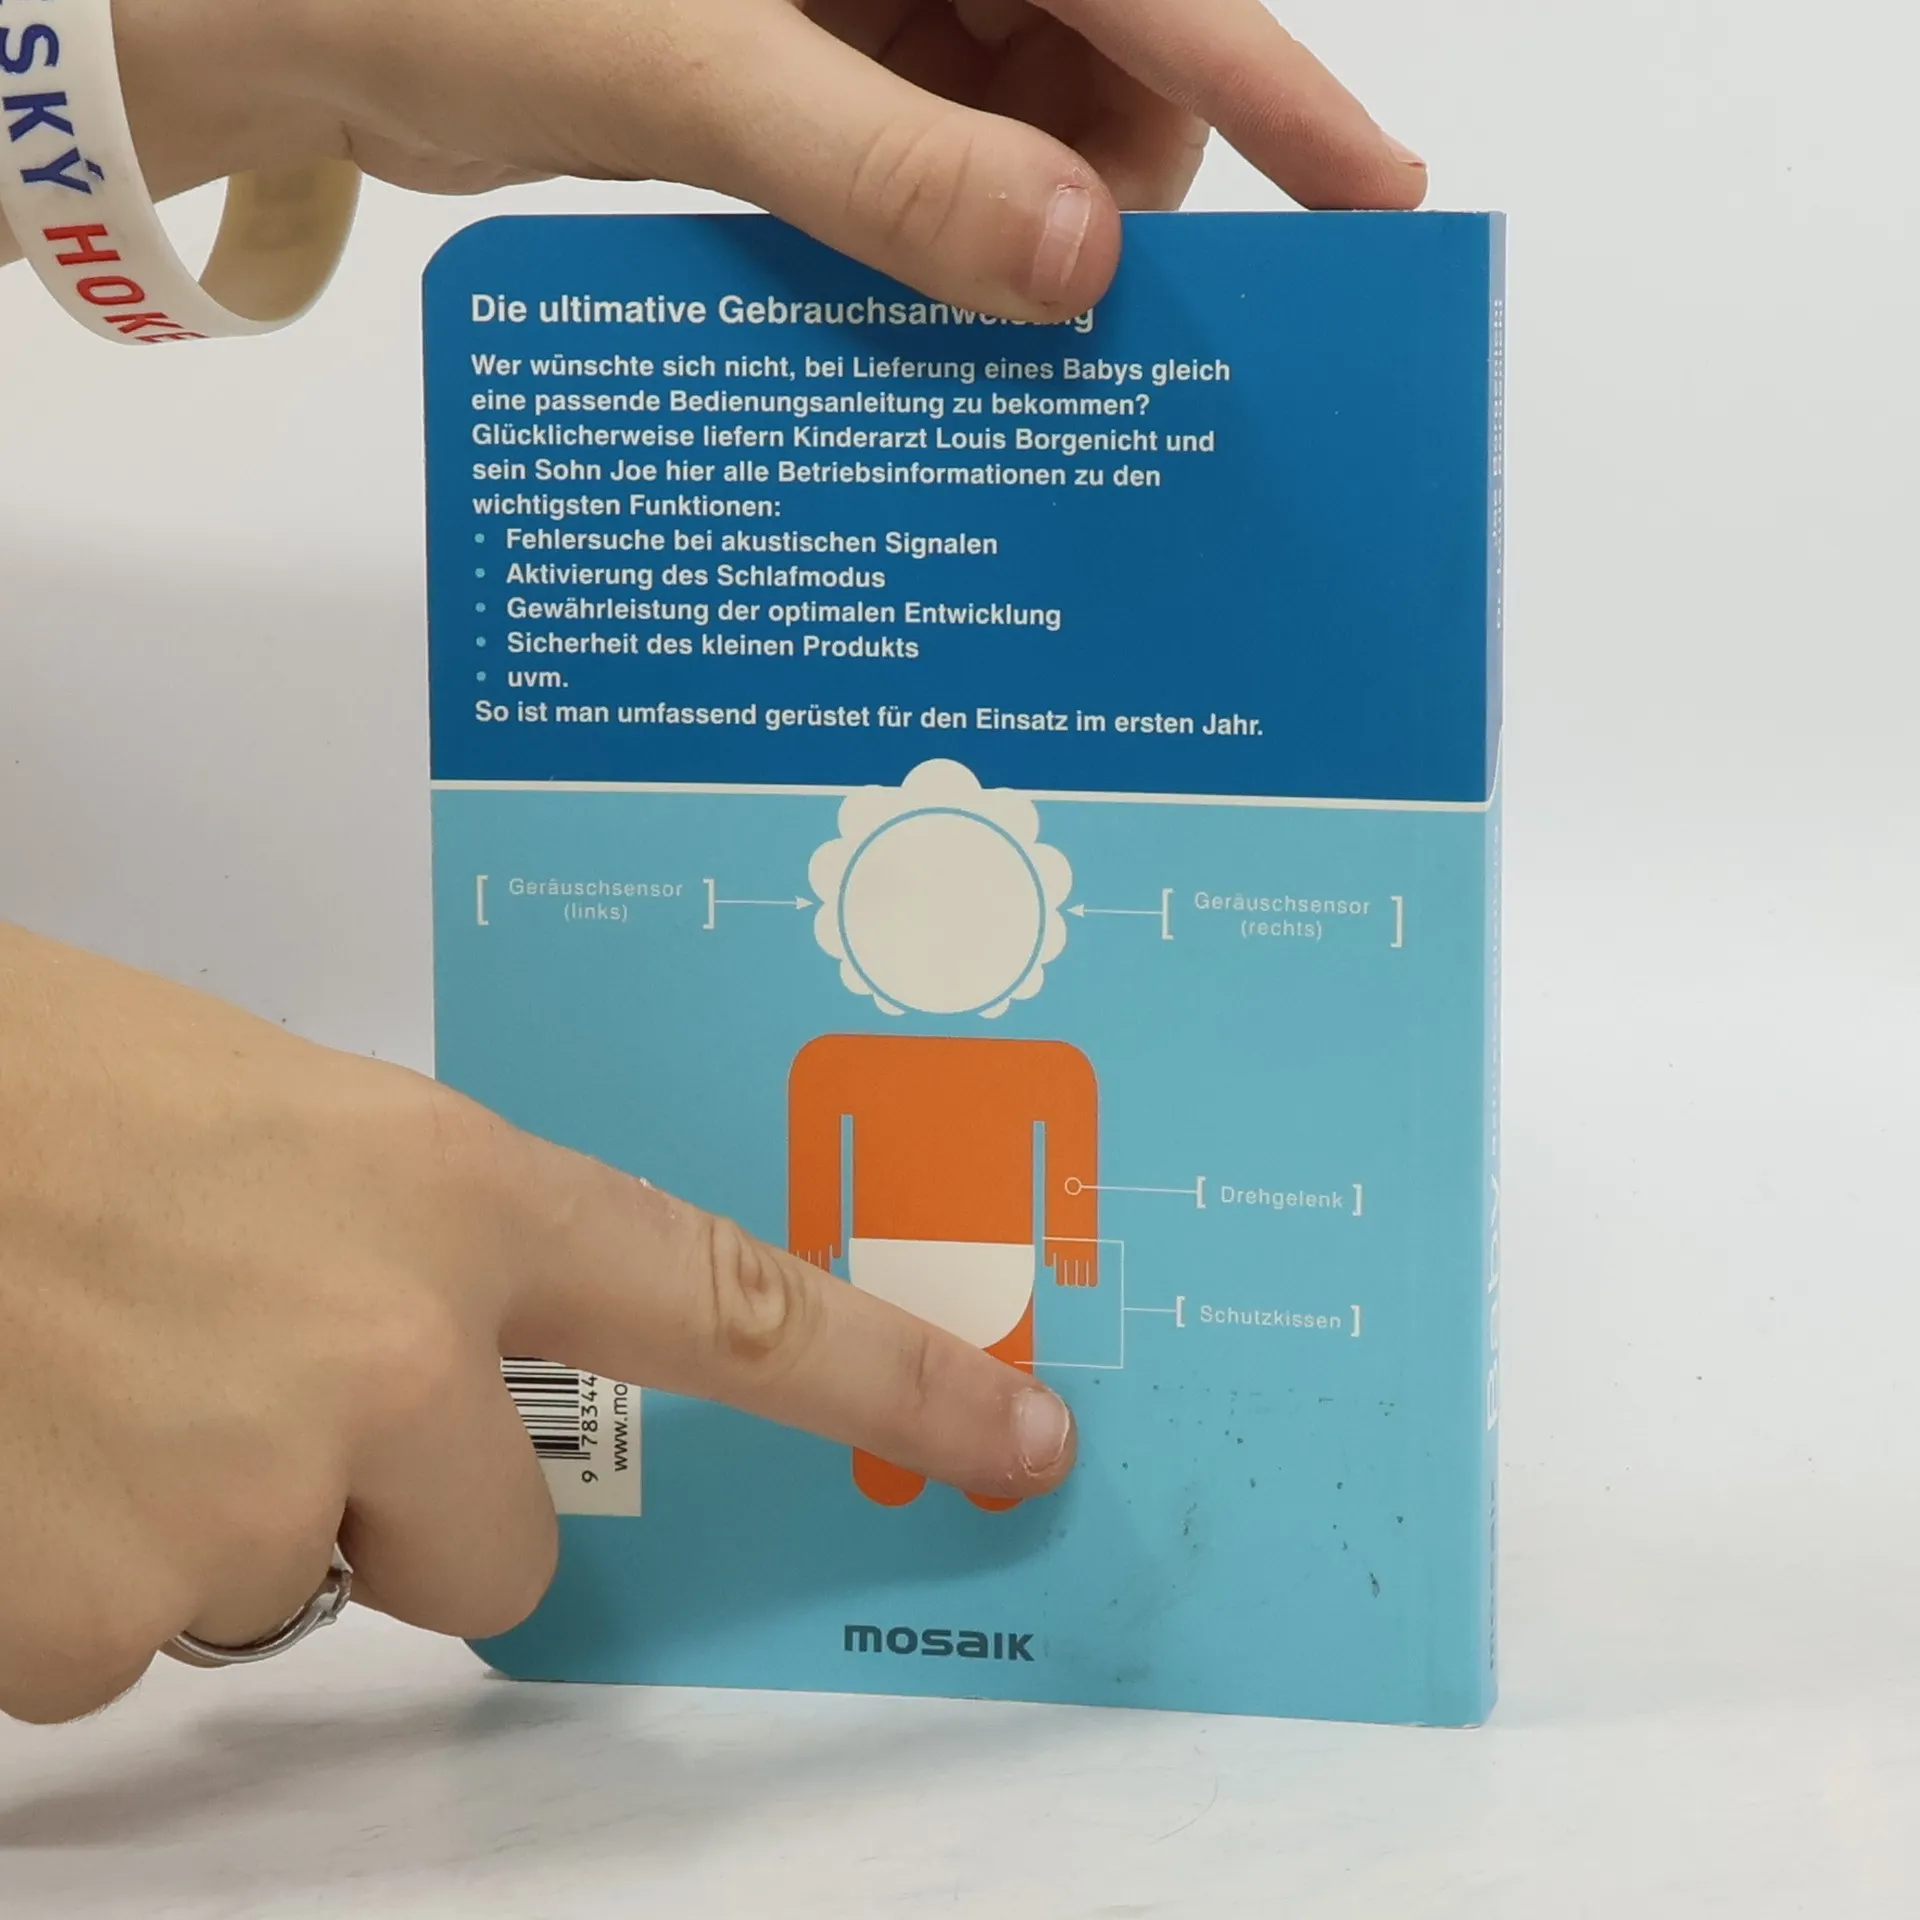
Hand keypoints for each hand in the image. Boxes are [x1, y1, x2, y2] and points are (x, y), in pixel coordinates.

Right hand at [0, 922, 1074, 1724]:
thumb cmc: (54, 1082)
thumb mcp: (303, 1132)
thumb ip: (434, 1256)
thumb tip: (464, 1389)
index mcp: (456, 1197)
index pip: (732, 1305)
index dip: (892, 1385)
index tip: (1018, 1443)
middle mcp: (387, 1358)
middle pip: (484, 1554)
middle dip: (385, 1501)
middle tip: (236, 1375)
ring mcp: (248, 1501)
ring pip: (299, 1595)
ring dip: (218, 1519)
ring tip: (101, 1375)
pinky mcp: (91, 1622)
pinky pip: (138, 1648)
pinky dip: (82, 1573)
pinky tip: (28, 1441)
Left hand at [103, 0, 1424, 318]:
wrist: (292, 9)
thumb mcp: (685, 68)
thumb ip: (885, 163)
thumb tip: (1077, 264)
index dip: (1268, 78)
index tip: (1372, 192)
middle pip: (1099, 49)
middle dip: (1105, 183)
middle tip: (1079, 316)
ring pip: (1018, 113)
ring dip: (1011, 220)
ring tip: (957, 312)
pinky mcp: (805, 55)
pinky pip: (925, 146)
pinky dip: (930, 223)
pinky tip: (896, 284)